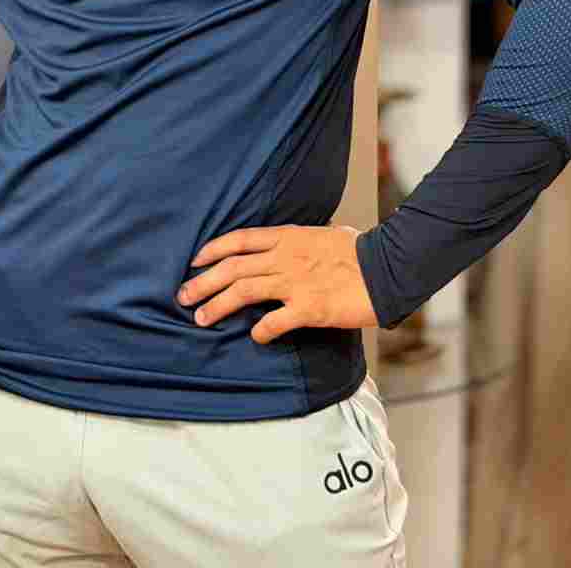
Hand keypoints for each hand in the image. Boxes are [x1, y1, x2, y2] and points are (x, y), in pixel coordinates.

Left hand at [176, 223, 378, 343]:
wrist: (386, 268)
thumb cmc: (359, 251)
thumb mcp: (323, 234)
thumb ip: (301, 242)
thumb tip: (292, 245)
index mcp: (287, 237)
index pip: (239, 240)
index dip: (213, 250)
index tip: (195, 261)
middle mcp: (285, 258)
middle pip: (232, 268)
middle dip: (203, 282)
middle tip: (183, 296)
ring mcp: (295, 282)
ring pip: (244, 292)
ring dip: (218, 305)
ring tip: (200, 318)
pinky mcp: (309, 308)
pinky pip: (275, 321)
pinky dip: (260, 330)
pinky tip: (253, 337)